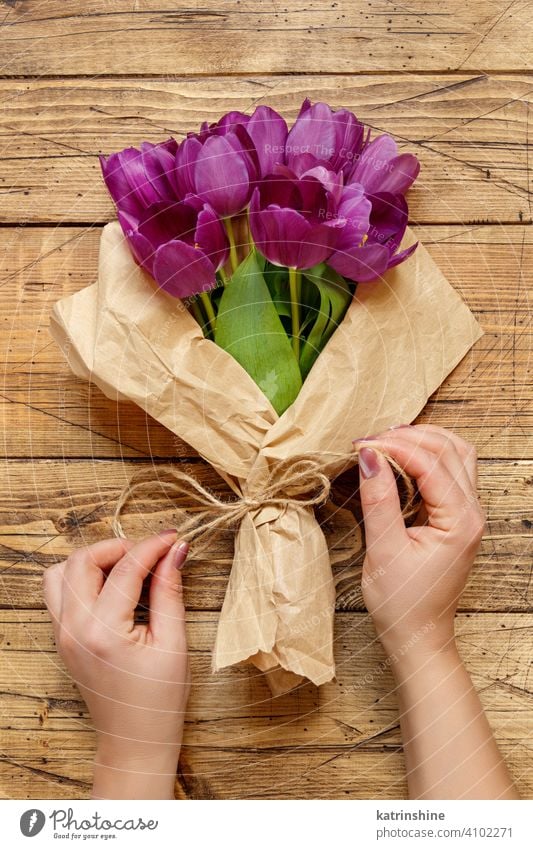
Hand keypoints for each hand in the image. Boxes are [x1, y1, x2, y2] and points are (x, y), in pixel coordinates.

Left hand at [43, 530, 189, 798]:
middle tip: (150, 552)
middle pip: (82, 561)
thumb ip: (170, 590)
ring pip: (61, 573)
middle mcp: (74, 630)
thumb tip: (175, 551)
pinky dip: (81, 579)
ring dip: (93, 561)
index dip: (153, 546)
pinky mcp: (62, 638)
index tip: (173, 537)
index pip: (126, 569)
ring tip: (126, 568)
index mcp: (103, 632)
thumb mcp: (174, 642)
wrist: (135, 740)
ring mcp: (62, 634)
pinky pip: (59, 593)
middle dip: (118, 547)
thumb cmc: (159, 699)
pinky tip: (112, 587)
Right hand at [355, 425, 484, 658]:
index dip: (394, 446)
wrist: (418, 636)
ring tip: (387, 440)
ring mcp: (469, 514)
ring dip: (424, 440)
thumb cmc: (402, 603)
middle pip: (450, 449)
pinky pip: (453, 470)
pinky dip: (429, 455)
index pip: (430, 463)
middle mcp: (473, 512)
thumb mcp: (384, 550)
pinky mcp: (459, 517)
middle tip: (369, 441)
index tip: (360, 445)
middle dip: (409, 437)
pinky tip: (403, 456)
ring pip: (457, 454)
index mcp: (460, 521)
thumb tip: (369, 455)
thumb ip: (379, 499)